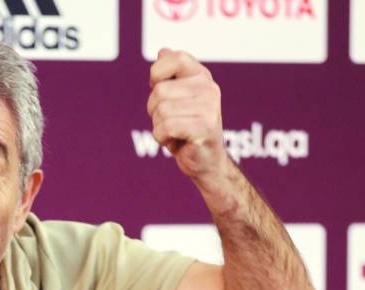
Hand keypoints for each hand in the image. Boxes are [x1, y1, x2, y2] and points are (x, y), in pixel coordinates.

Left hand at [147, 48, 230, 180]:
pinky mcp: (204, 127)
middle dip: (154, 111)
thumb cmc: (188, 130)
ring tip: (176, 133)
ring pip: (160, 111)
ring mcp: (209, 108)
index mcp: (202, 77)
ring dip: (159, 127)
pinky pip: (165, 127)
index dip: (157, 73)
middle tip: (171, 122)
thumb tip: (163, 51)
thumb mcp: (178, 100)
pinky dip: (162, 139)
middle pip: (159, 91)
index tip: (158, 88)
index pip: (175, 58)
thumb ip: (171, 75)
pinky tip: (177, 142)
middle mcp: (209, 89)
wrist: (206, 163)